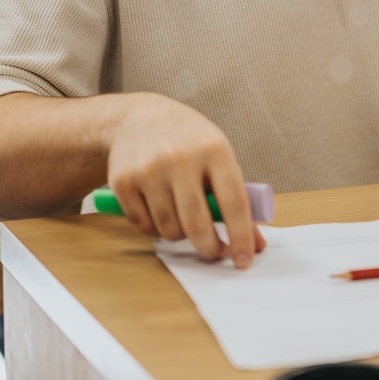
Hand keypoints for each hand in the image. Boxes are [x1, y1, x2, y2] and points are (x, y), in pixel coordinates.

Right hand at [105, 93, 265, 267]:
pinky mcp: (123, 181)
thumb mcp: (218, 155)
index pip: (233, 203)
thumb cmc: (187, 140)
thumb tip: (255, 243)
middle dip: (209, 248)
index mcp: (214, 149)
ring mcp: (149, 169)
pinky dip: (153, 227)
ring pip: (169, 230)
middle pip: (197, 225)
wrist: (138, 118)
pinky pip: (143, 226)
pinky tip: (157, 206)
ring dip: (179, 234)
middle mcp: (181, 158)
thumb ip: (237, 197)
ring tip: (181, 215)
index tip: (244, 261)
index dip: (241, 237)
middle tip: (213, 252)